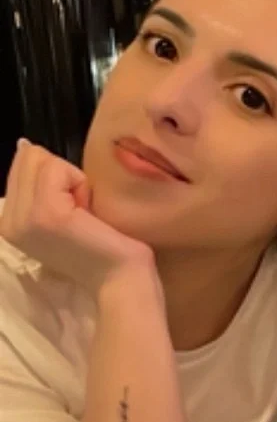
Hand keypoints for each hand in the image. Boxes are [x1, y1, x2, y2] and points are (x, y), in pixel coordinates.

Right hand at [0, 139, 154, 295]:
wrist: (119, 276)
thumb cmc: (101, 241)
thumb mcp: (62, 207)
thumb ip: (42, 181)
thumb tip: (25, 145)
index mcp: (8, 220)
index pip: (22, 164)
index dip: (57, 177)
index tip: (71, 209)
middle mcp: (7, 221)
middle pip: (30, 157)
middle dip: (62, 175)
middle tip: (79, 211)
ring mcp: (23, 219)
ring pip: (42, 161)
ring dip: (72, 180)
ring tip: (82, 213)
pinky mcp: (44, 214)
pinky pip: (56, 168)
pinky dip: (79, 182)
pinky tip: (86, 212)